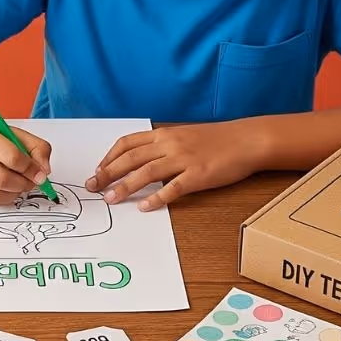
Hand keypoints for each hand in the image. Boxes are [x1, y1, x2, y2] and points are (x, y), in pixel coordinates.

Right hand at [0, 122, 51, 204]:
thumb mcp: (15, 133)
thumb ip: (38, 148)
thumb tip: (44, 172)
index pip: (12, 157)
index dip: (31, 169)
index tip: (40, 174)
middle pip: (3, 179)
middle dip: (24, 184)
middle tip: (31, 182)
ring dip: (14, 194)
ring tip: (19, 185)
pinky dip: (2, 198)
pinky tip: (5, 188)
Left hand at [86, 121, 267, 210]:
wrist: (247, 139)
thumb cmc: (216, 139)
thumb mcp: (183, 134)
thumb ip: (162, 144)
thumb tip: (140, 157)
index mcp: (163, 134)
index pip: (127, 143)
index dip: (109, 157)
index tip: (97, 170)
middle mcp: (169, 144)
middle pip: (130, 158)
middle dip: (108, 173)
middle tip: (93, 187)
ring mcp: (183, 159)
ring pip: (146, 172)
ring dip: (125, 186)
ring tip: (110, 199)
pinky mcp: (198, 175)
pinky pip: (173, 188)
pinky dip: (157, 198)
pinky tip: (145, 207)